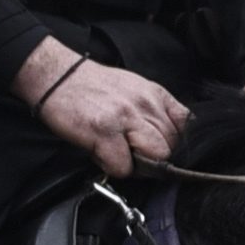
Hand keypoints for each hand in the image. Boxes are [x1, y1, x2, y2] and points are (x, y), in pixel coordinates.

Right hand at [22, 43, 188, 175]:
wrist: (57, 76)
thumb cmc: (94, 86)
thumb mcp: (135, 89)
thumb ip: (156, 110)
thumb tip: (169, 139)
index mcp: (156, 95)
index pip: (187, 127)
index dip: (178, 146)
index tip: (166, 153)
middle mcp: (145, 105)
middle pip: (172, 148)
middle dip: (156, 160)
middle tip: (135, 157)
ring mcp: (126, 118)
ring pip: (156, 158)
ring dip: (139, 167)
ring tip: (120, 156)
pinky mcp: (104, 132)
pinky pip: (124, 166)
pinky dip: (114, 168)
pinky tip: (102, 154)